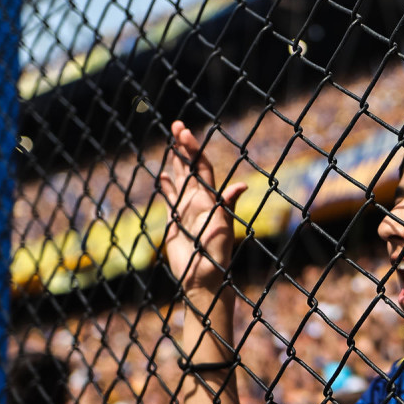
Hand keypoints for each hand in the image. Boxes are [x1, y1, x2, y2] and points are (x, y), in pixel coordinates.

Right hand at [158, 121, 247, 293]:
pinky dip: (166, 188)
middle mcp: (198, 201)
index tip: (184, 132)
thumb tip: (240, 186)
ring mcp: (186, 210)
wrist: (203, 279)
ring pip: (180, 180)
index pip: (200, 167)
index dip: (193, 149)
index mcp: (209, 199)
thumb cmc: (216, 256)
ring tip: (171, 144)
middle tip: (176, 125)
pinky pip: (169, 200)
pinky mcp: (175, 222)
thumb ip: (226, 206)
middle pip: (190, 168)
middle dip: (183, 147)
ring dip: (176, 162)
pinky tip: (163, 177)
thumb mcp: (223, 228)